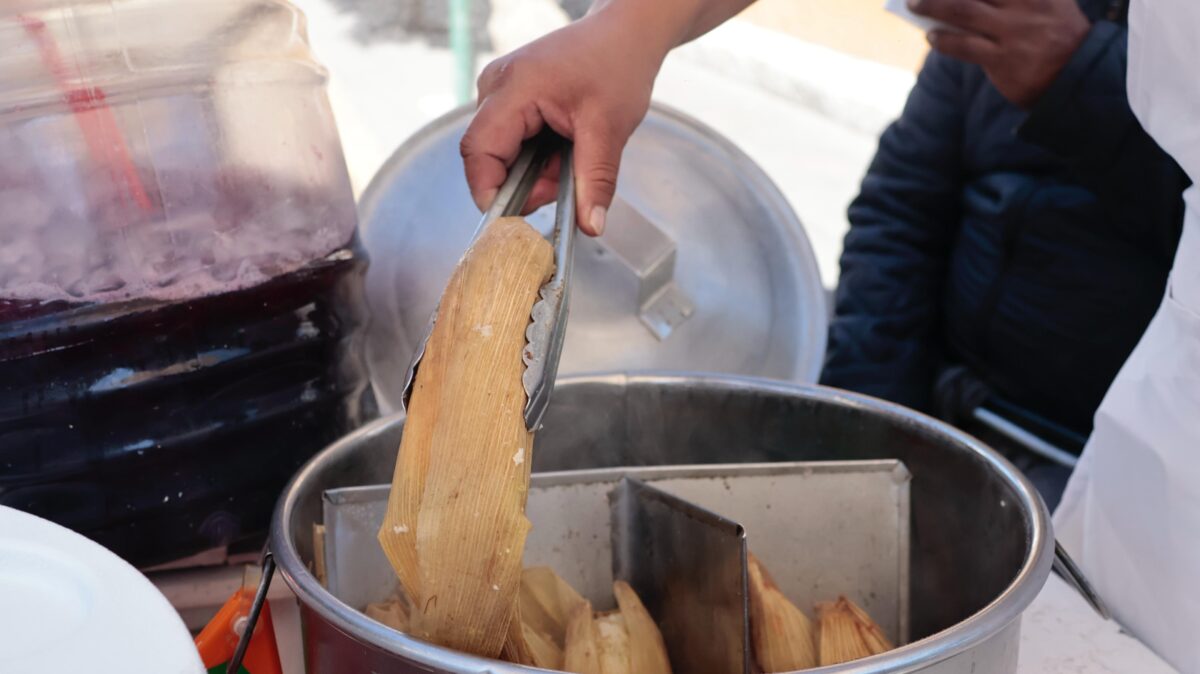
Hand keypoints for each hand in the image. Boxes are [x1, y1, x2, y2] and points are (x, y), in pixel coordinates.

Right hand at [461, 8, 667, 235]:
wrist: (624, 34)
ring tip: (569, 158)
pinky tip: (561, 148)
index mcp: (514, 86)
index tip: (511, 223)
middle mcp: (496, 86)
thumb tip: (590, 225)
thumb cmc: (616, 63)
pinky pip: (510, 143)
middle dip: (522, 184)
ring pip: (501, 154)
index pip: (479, 150)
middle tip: (560, 187)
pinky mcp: (509, 99)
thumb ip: (596, 180)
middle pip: (487, 156)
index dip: (488, 192)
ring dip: (532, 172)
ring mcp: (500, 91)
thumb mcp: (610, 128)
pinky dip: (535, 158)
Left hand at [909, 0, 1090, 107]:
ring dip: (934, 7)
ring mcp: (1014, 33)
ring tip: (916, 6)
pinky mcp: (1003, 60)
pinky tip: (932, 36)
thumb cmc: (1057, 36)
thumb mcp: (1051, 2)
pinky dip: (943, 39)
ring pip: (963, 12)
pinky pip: (963, 46)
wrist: (1080, 77)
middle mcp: (1025, 6)